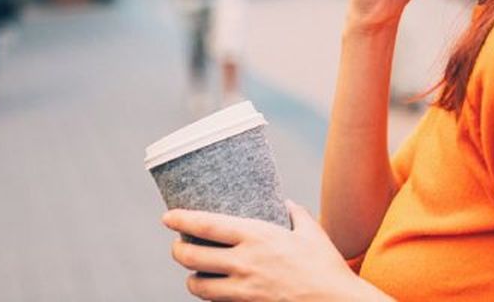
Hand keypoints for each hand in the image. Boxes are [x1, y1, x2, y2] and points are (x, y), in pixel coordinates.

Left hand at [164, 201, 388, 301]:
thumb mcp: (312, 231)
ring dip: (191, 278)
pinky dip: (212, 297)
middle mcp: (244, 263)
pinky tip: (215, 292)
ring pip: (198, 286)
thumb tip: (284, 203)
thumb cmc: (326, 265)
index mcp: (257, 236)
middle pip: (192, 257)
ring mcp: (243, 290)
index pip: (207, 226)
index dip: (181, 220)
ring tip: (193, 273)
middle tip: (177, 246)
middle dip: (178, 251)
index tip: (167, 217)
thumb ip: (295, 214)